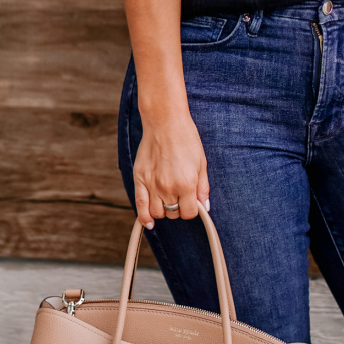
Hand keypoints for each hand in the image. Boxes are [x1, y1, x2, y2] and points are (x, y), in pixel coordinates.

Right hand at [133, 110, 210, 228]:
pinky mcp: (139, 179)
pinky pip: (140, 206)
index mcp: (186, 184)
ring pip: (157, 212)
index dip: (192, 209)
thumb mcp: (201, 162)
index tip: (192, 202)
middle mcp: (168, 187)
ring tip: (168, 198)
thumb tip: (204, 207)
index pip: (189, 213)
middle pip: (173, 213)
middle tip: (181, 194)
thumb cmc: (186, 139)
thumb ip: (202, 187)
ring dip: (164, 210)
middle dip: (179, 207)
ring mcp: (152, 184)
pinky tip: (149, 222)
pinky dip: (144, 217)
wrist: (165, 121)